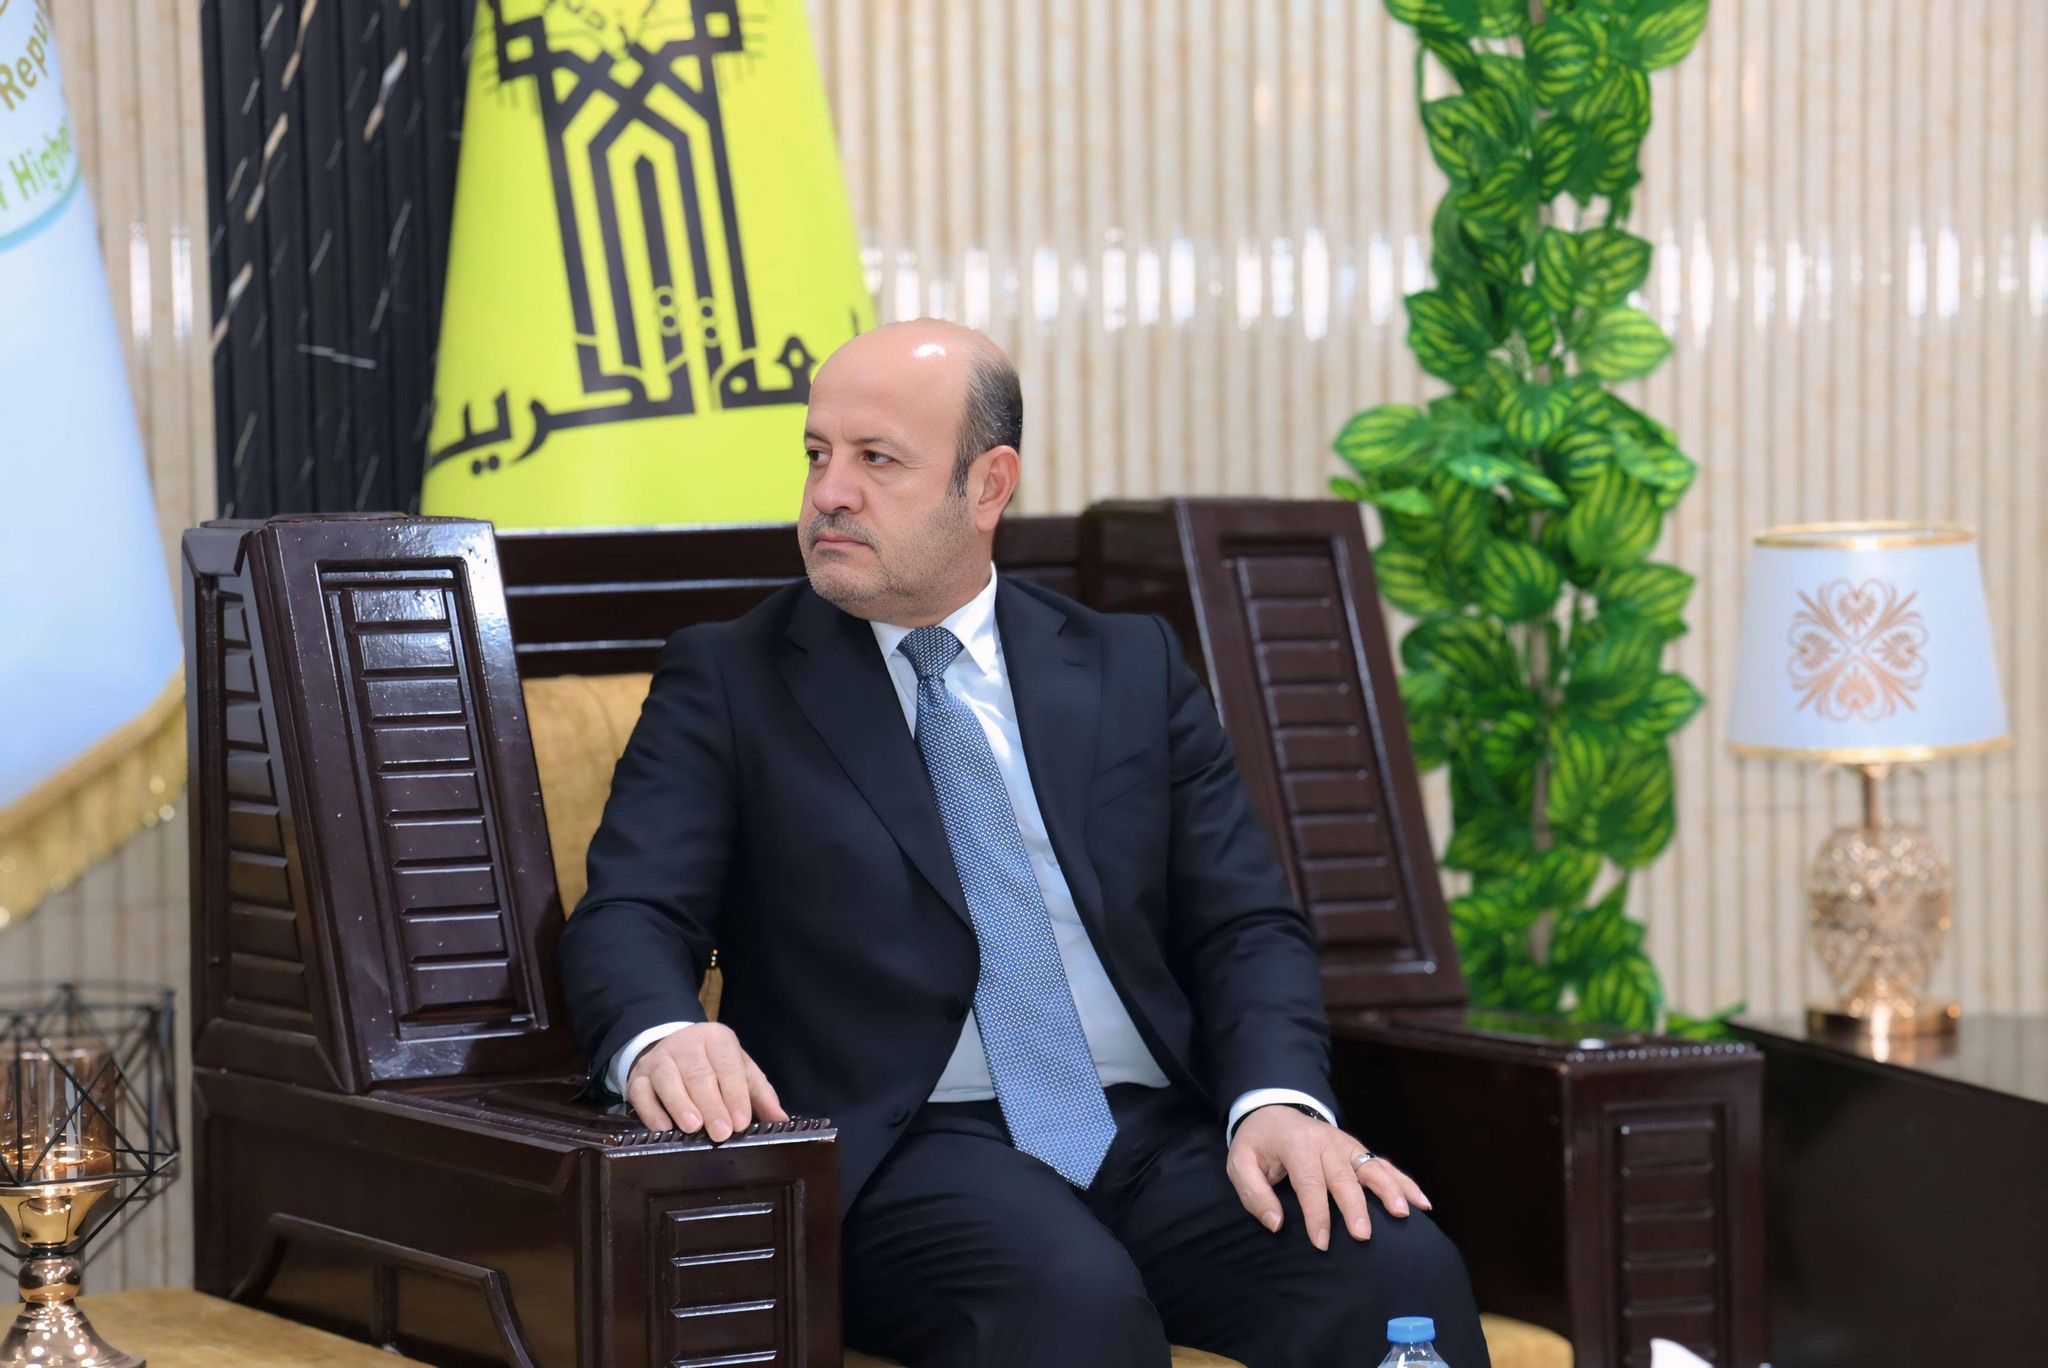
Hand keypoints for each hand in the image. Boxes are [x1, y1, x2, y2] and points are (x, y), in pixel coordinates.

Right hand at [623, 1022, 788, 1141]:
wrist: (674, 1049)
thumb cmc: (714, 1065)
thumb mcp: (740, 1071)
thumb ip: (760, 1095)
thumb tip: (781, 1121)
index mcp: (717, 1038)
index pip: (728, 1066)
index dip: (735, 1095)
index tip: (741, 1122)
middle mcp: (686, 1044)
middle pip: (699, 1074)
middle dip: (711, 1105)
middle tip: (721, 1133)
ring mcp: (658, 1059)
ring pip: (668, 1080)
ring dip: (681, 1105)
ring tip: (693, 1127)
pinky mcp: (637, 1077)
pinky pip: (640, 1092)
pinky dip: (650, 1111)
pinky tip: (663, 1128)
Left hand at [1226, 1105, 1431, 1249]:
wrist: (1274, 1109)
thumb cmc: (1257, 1143)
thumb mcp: (1239, 1163)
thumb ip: (1253, 1193)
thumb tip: (1276, 1223)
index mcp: (1296, 1144)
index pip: (1309, 1182)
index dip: (1316, 1214)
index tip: (1321, 1243)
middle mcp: (1326, 1142)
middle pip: (1344, 1176)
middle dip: (1355, 1207)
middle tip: (1363, 1236)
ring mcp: (1346, 1144)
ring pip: (1371, 1167)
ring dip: (1389, 1190)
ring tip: (1403, 1214)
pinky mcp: (1357, 1150)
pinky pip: (1383, 1166)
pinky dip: (1404, 1183)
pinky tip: (1422, 1203)